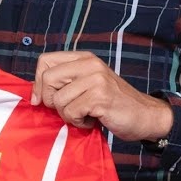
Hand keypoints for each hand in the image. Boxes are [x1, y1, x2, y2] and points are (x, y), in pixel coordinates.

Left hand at [31, 51, 172, 141]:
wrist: (145, 115)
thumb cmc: (112, 104)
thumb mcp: (87, 85)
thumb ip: (65, 83)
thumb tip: (35, 95)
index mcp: (83, 58)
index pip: (44, 60)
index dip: (38, 83)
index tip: (42, 100)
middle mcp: (90, 64)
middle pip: (48, 79)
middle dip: (51, 101)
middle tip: (67, 109)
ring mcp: (96, 79)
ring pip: (59, 99)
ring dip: (67, 115)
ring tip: (84, 115)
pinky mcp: (100, 97)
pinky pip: (72, 112)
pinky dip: (78, 122)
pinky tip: (92, 120)